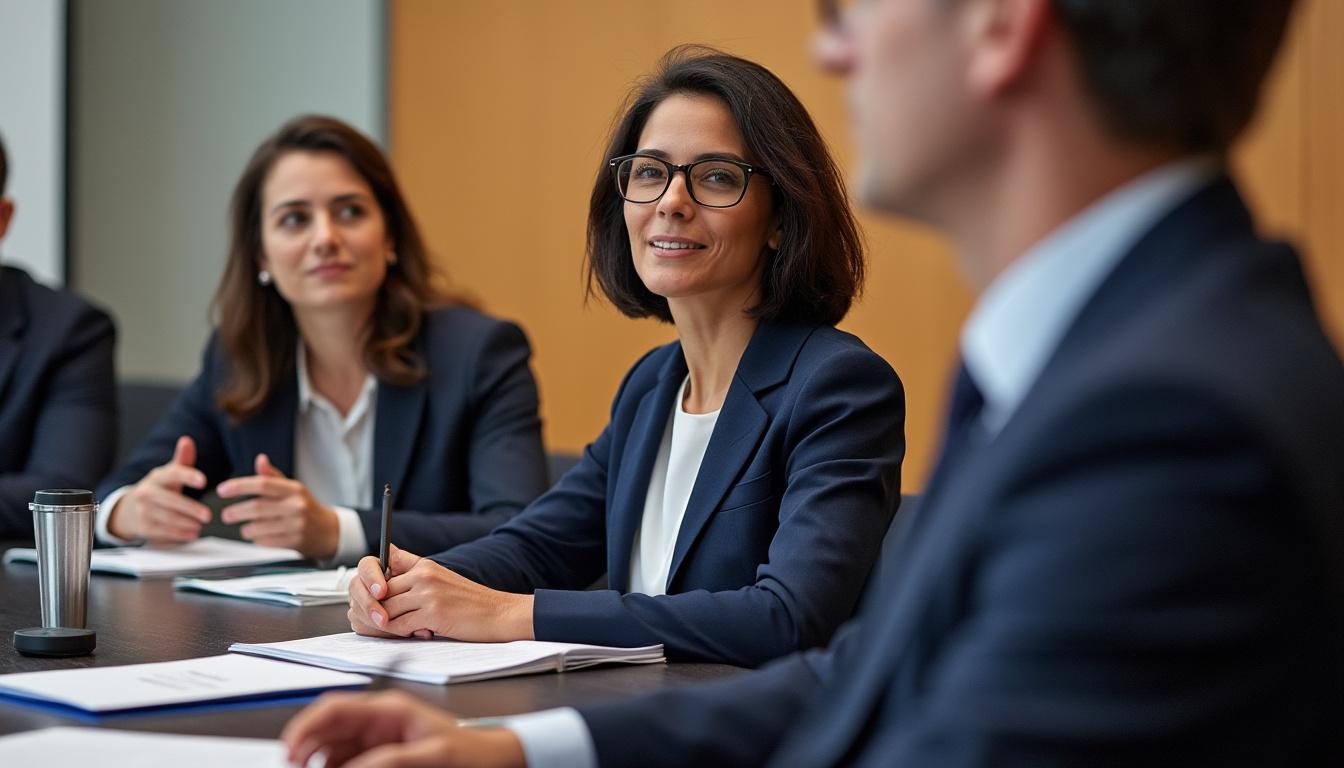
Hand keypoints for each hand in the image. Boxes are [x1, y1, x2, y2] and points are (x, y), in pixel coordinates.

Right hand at [108, 436, 208, 541]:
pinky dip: (179, 534)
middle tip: (208, 515)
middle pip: (171, 500)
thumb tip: (187, 440)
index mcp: (157, 477)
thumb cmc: (158, 489)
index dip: (188, 476)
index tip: (204, 481)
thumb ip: (182, 460)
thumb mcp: (169, 474)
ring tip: (201, 526)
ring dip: (186, 523)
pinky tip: (191, 534)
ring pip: (167, 518)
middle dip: (191, 509)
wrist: (128, 509)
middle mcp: (147, 492)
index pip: (173, 473)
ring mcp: (143, 510)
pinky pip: (162, 532)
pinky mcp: (143, 527)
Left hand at [216, 453, 339, 558]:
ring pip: (258, 527)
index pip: (262, 484)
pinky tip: (260, 536)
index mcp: (294, 489)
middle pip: (257, 507)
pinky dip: (257, 540)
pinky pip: (265, 542)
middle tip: (226, 515)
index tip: (222, 490)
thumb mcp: (292, 489)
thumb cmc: (306, 507)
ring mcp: (297, 524)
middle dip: (236, 512)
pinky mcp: (295, 541)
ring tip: (245, 528)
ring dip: (246, 529)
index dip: (239, 486)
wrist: (328, 531)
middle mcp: (296, 505)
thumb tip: (260, 459)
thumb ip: (272, 476)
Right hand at [282, 690, 525, 767]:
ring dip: (319, 761)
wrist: (491, 760)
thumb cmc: (469, 750)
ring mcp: (377, 738)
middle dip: (306, 746)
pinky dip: (335, 767)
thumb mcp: (433, 754)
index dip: (306, 726)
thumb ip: (392, 759)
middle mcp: (378, 720)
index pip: (335, 708)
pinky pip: (346, 760)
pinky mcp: (380, 754)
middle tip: (295, 767)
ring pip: (332, 748)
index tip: (291, 750)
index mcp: (389, 709)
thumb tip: (353, 767)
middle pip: (327, 727)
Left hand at [348, 545, 534, 641]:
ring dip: (387, 625)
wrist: (498, 613)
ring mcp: (427, 593)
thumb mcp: (441, 578)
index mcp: (423, 564)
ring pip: (386, 610)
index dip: (370, 586)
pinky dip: (400, 633)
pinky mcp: (433, 612)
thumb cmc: (469, 602)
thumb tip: (385, 572)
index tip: (371, 599)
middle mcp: (423, 574)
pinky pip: (399, 625)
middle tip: (377, 623)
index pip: (382, 568)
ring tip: (399, 629)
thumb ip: (413, 573)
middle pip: (380, 593)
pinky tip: (416, 633)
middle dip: (374, 611)